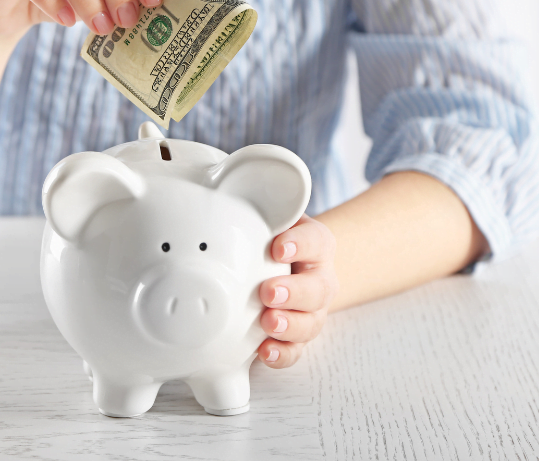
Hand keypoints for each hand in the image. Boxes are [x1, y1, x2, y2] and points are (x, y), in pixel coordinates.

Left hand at [257, 215, 338, 367]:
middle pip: (318, 288)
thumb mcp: (269, 218)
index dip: (300, 245)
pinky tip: (265, 352)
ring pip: (311, 323)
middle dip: (294, 292)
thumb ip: (256, 207)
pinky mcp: (297, 337)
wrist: (290, 265)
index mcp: (315, 245)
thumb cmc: (272, 239)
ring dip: (290, 326)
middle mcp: (319, 278)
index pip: (315, 241)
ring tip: (267, 324)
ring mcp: (311, 311)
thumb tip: (220, 184)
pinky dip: (282, 354)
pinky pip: (296, 350)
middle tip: (268, 292)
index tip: (278, 247)